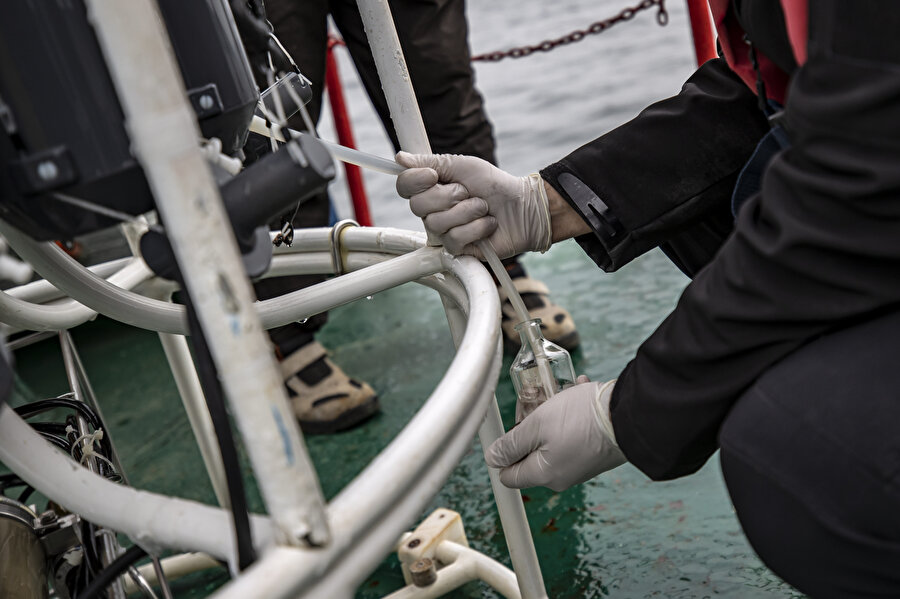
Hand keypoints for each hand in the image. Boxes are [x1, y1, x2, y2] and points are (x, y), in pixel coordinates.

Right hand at [395, 152, 551, 258]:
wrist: (522, 206)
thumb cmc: (494, 185)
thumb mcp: (463, 165)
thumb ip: (431, 162)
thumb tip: (400, 157)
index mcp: (431, 189)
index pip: (404, 186)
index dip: (415, 181)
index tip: (434, 175)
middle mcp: (433, 211)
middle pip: (417, 207)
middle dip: (448, 196)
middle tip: (467, 192)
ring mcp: (444, 232)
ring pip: (437, 224)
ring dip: (467, 211)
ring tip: (482, 208)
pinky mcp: (458, 249)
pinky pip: (455, 238)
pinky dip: (477, 227)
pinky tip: (488, 224)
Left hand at [485, 380, 625, 491]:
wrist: (631, 415)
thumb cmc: (583, 419)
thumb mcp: (538, 425)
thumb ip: (512, 444)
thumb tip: (492, 458)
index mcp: (544, 475)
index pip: (508, 475)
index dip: (502, 452)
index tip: (509, 427)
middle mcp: (561, 476)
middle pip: (529, 454)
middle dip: (527, 427)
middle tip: (534, 403)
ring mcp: (578, 465)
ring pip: (550, 440)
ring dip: (549, 417)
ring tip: (558, 394)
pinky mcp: (592, 453)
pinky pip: (570, 435)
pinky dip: (569, 416)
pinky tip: (575, 395)